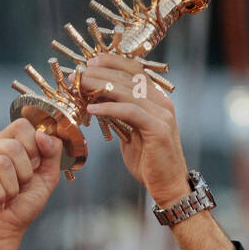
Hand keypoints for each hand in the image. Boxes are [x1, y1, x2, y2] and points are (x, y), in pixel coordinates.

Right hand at [0, 118, 62, 248]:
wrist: (2, 234)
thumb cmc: (20, 207)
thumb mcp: (46, 178)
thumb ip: (52, 153)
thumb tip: (43, 135)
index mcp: (3, 142)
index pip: (21, 126)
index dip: (33, 151)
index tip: (30, 172)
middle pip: (13, 146)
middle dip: (23, 175)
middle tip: (15, 190)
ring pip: (1, 162)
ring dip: (10, 189)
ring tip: (4, 198)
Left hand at [81, 55, 190, 205]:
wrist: (168, 187)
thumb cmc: (149, 163)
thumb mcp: (131, 133)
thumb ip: (120, 116)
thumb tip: (98, 102)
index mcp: (158, 100)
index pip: (135, 70)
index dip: (112, 62)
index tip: (91, 62)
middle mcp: (163, 103)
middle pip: (130, 76)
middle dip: (102, 72)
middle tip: (80, 72)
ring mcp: (163, 115)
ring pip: (128, 91)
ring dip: (102, 85)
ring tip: (81, 85)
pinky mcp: (158, 129)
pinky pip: (130, 111)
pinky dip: (109, 107)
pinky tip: (92, 108)